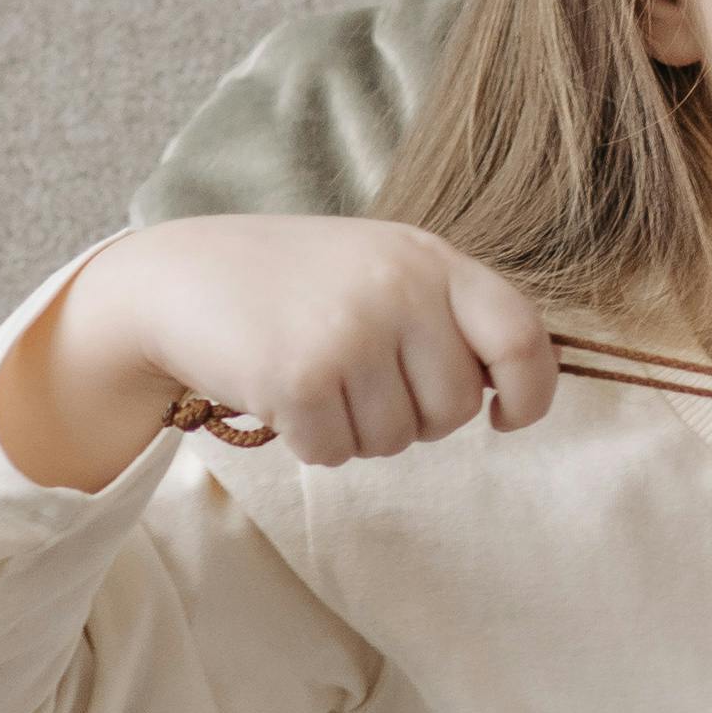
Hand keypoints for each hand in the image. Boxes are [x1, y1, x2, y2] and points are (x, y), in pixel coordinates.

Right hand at [0, 216, 557, 489]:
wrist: (181, 276)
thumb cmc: (294, 284)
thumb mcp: (382, 268)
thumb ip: (446, 315)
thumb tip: (510, 393)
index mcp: (430, 260)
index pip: (521, 336)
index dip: (530, 392)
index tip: (506, 416)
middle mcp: (399, 289)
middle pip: (456, 408)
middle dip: (416, 416)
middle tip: (362, 381)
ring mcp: (350, 332)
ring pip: (396, 440)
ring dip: (357, 430)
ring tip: (316, 375)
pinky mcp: (299, 378)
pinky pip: (337, 453)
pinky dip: (311, 442)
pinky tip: (282, 394)